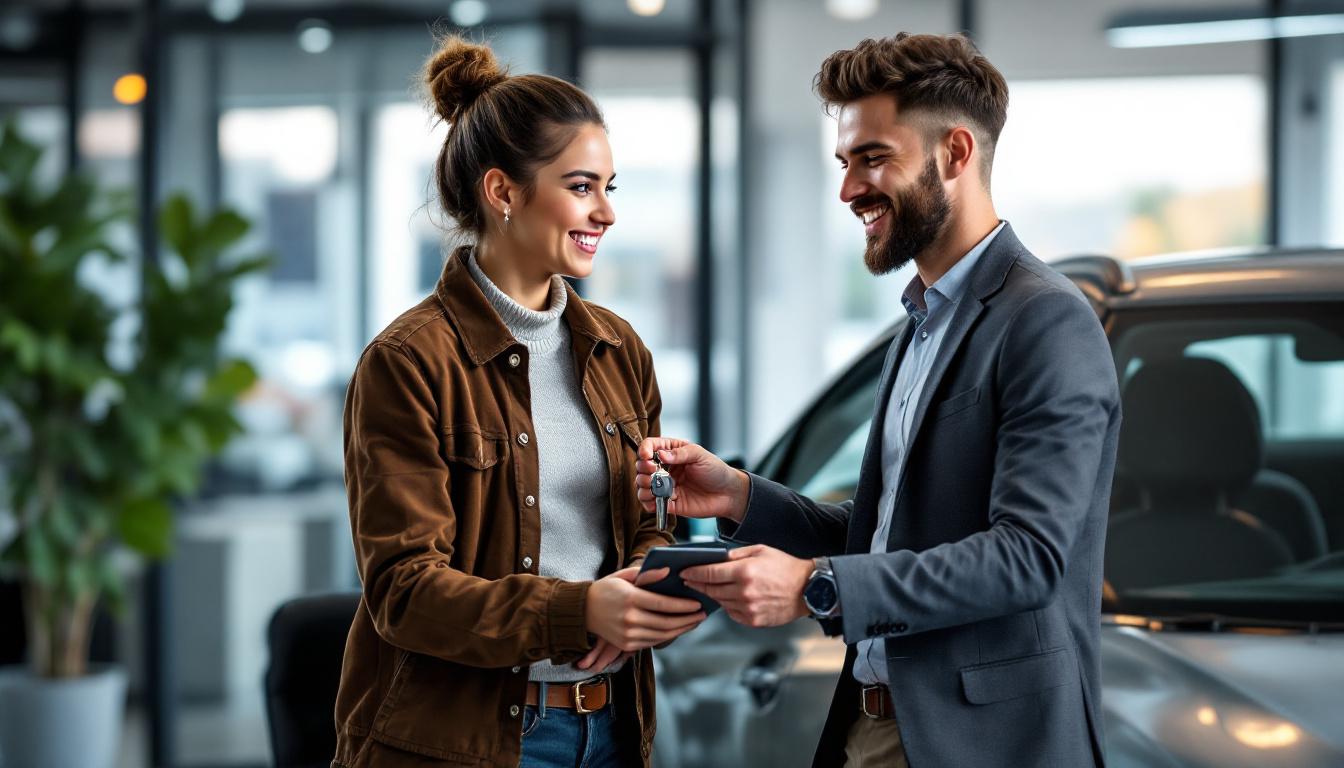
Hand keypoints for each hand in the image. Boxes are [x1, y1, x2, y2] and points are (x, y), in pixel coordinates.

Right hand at [584, 565, 705, 652]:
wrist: (582, 611)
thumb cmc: (605, 589)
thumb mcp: (623, 575)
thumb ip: (647, 573)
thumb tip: (669, 572)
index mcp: (630, 599)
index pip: (663, 604)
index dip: (683, 605)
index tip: (697, 604)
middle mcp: (630, 619)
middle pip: (666, 623)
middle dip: (688, 620)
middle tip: (702, 614)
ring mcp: (628, 634)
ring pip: (662, 635)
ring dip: (681, 630)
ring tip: (693, 622)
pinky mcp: (626, 645)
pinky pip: (652, 642)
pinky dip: (667, 636)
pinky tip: (677, 629)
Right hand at [636, 437, 750, 522]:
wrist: (728, 494)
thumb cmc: (716, 471)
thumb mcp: (700, 455)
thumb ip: (680, 454)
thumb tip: (661, 454)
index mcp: (672, 452)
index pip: (650, 446)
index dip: (644, 450)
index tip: (647, 457)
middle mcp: (666, 469)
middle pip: (641, 467)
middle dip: (643, 470)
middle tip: (653, 472)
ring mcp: (665, 486)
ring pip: (642, 486)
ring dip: (643, 487)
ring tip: (655, 488)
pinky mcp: (668, 503)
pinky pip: (650, 504)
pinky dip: (649, 502)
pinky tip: (658, 500)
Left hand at [681, 545, 812, 627]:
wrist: (808, 589)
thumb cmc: (786, 568)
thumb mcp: (761, 550)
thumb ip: (736, 555)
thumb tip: (716, 558)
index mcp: (745, 571)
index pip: (710, 573)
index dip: (694, 573)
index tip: (685, 572)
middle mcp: (745, 591)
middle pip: (711, 589)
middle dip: (698, 585)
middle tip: (690, 581)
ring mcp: (749, 608)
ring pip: (720, 602)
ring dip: (713, 595)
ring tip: (710, 588)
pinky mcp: (754, 620)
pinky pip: (732, 613)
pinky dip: (728, 606)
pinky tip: (731, 598)